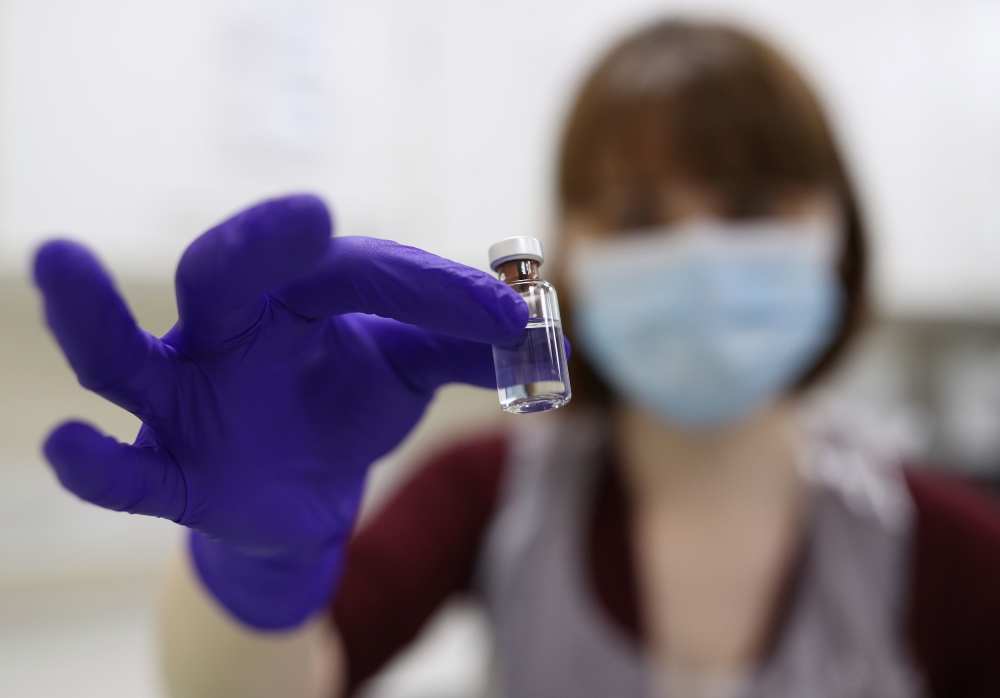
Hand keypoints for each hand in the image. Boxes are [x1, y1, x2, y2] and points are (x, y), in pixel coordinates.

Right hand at [34, 195, 525, 628]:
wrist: (304, 495)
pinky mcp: (172, 473)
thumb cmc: (346, 408)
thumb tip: (547, 339)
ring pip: (124, 356)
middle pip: (223, 275)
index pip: (355, 273)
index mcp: (290, 295)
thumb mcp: (409, 373)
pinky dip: (95, 464)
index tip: (508, 320)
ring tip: (56, 261)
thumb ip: (465, 350)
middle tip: (308, 217)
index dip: (431, 292)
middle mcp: (225, 333)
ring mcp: (185, 401)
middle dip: (258, 246)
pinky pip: (125, 472)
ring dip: (88, 316)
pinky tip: (64, 447)